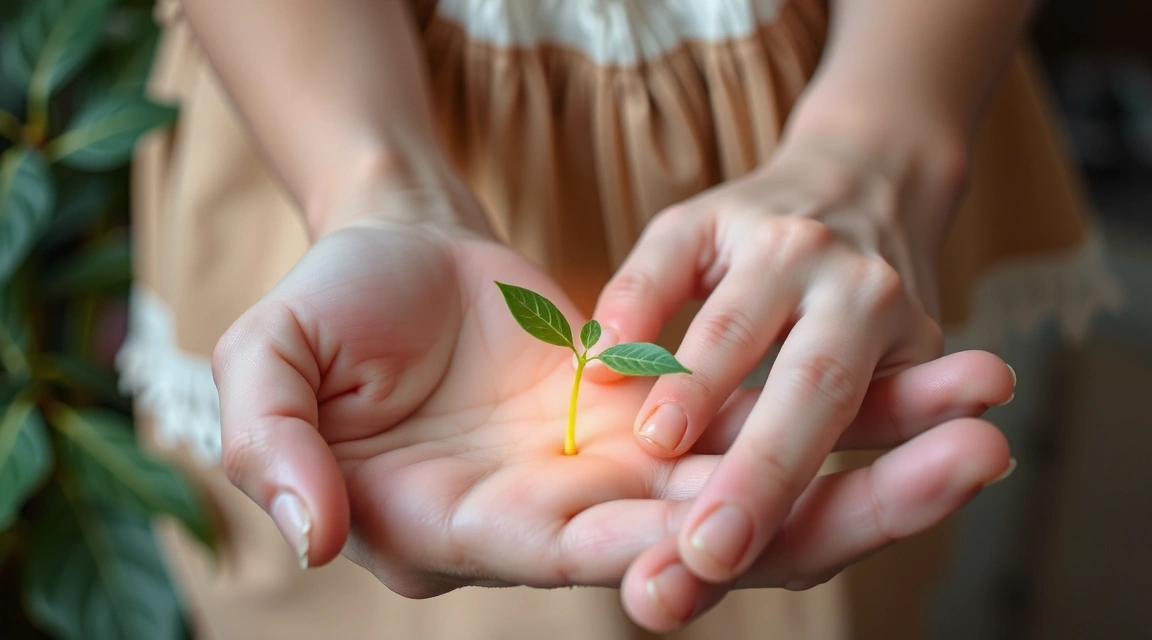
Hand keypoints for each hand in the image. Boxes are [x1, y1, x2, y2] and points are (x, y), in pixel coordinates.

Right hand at [213, 215, 1012, 627]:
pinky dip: (838, 401)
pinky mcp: (659, 401)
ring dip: (870, 458)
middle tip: (966, 466)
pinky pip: (757, 409)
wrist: (388, 247)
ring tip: (983, 418)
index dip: (648, 543)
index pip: (565, 553)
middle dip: (831, 510)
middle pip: (707, 536)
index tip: (743, 527)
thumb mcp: (268, 368)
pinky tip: (929, 372)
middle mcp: (561, 514)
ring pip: (758, 481)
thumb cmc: (323, 312)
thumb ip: (271, 447)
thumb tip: (310, 533)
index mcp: (463, 524)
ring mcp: (620, 460)